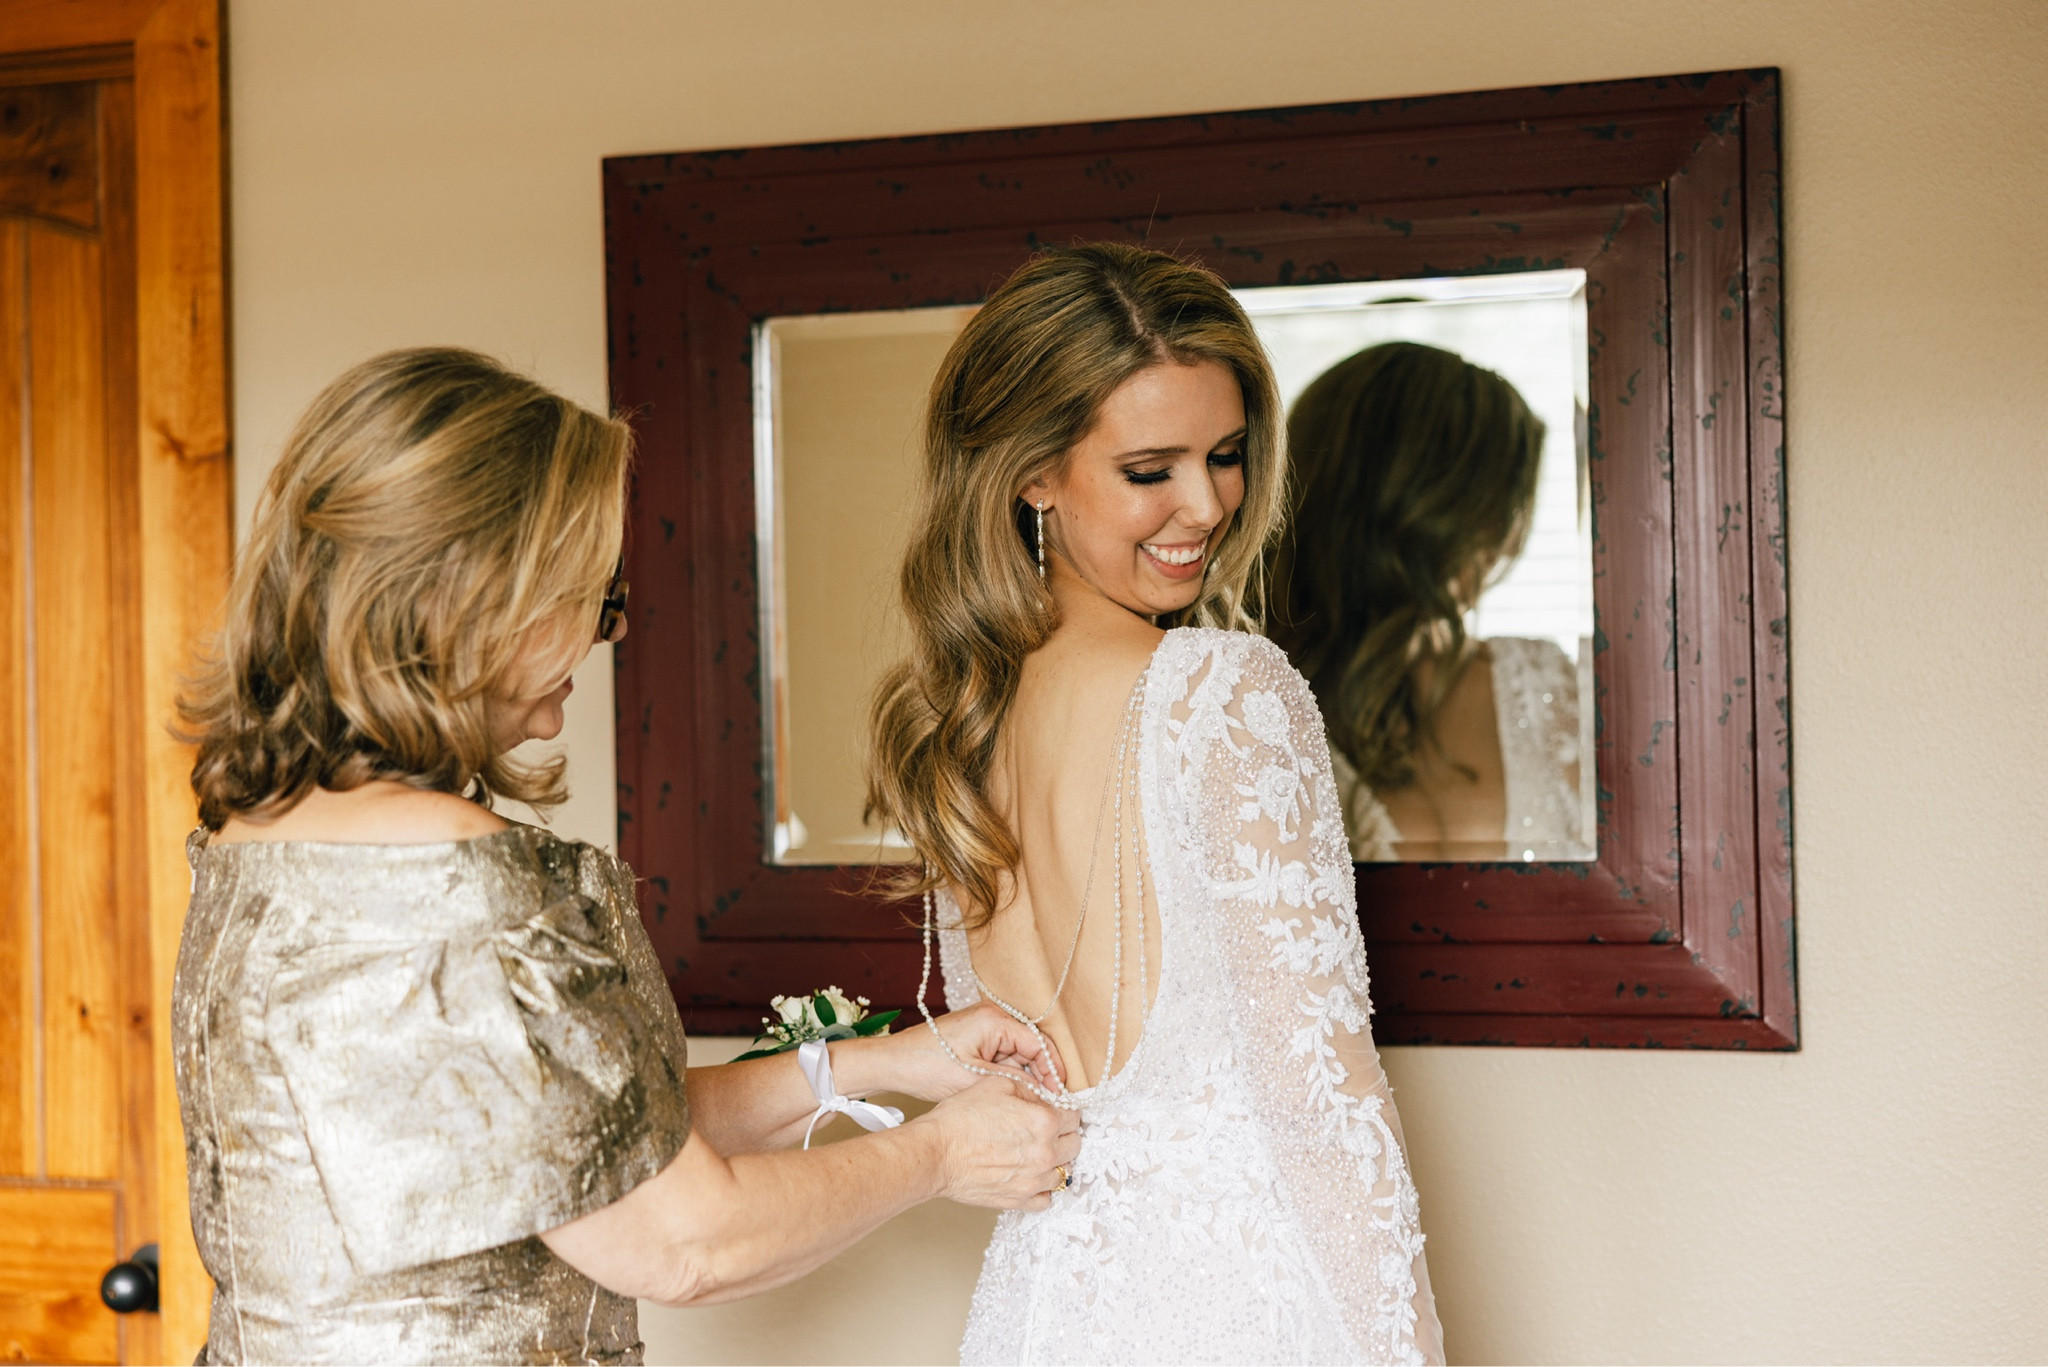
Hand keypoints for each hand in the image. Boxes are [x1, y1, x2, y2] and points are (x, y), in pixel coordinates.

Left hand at [877, 1002, 1067, 1101]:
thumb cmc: (927, 1066)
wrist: (893, 1063)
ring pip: (1018, 1051)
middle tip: (1050, 1103)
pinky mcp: (976, 1035)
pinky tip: (1012, 1092)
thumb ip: (1014, 1082)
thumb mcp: (975, 1079)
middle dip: (1041, 1074)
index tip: (1059, 1096)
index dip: (1052, 1071)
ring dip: (1025, 1074)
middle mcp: (993, 1015)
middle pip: (1031, 1045)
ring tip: (1033, 1102)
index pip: (1039, 1043)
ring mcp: (984, 1024)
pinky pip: (1003, 1052)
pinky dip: (1009, 1071)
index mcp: (994, 1019)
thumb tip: (1045, 1093)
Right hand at [919, 1075, 1080, 1210]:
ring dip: (1055, 1161)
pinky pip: (1046, 1198)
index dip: (1063, 1111)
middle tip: (1045, 1131)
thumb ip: (1030, 1090)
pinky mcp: (1019, 1200)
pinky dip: (1042, 1188)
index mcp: (1045, 1121)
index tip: (1054, 1112)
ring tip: (1035, 1153)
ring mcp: (1034, 1180)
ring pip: (1065, 1172)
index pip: (1074, 1117)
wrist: (936, 1153)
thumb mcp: (998, 1084)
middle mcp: (1045, 1153)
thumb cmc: (961, 1117)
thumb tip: (1044, 1100)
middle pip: (1075, 1145)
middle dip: (1063, 1135)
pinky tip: (1029, 1175)